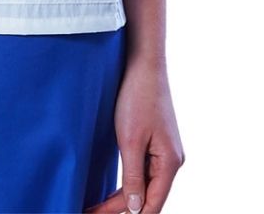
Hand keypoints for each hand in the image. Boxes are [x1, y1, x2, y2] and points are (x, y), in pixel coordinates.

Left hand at [84, 56, 184, 213]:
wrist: (143, 63)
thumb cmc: (137, 97)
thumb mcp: (131, 140)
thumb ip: (133, 176)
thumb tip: (136, 209)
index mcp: (170, 163)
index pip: (152, 205)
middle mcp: (171, 160)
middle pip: (147, 197)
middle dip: (120, 208)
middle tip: (92, 212)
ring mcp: (164, 150)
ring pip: (144, 184)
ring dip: (122, 197)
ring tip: (96, 205)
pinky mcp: (155, 141)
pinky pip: (143, 169)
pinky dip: (127, 180)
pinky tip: (112, 188)